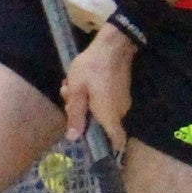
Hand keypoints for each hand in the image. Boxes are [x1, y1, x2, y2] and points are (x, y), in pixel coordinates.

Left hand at [62, 25, 134, 147]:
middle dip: (83, 115)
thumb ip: (76, 115)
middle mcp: (120, 112)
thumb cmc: (92, 68)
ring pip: (101, 110)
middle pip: (102, 124)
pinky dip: (92, 95)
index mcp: (109, 116)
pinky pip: (106, 100)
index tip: (90, 142)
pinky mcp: (121, 90)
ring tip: (71, 86)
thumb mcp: (77, 91)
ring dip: (85, 102)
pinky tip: (80, 81)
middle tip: (68, 98)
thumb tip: (74, 138)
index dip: (106, 146)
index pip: (117, 141)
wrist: (113, 45)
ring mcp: (123, 100)